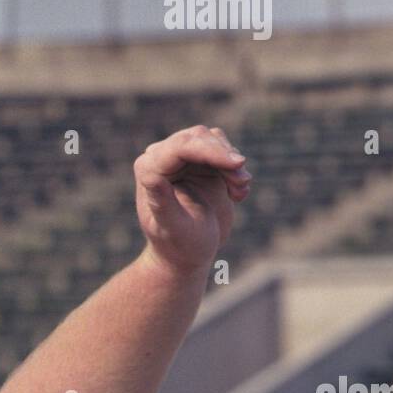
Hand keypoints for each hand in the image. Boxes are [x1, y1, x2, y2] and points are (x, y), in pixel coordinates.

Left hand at [134, 124, 249, 275]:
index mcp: (149, 170)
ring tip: (239, 193)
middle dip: (224, 157)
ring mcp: (181, 157)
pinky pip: (224, 150)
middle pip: (198, 138)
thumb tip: (153, 178)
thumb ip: (163, 202)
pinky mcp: (200, 161)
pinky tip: (238, 195)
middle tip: (243, 183)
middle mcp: (161, 158)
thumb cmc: (179, 246)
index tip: (237, 164)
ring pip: (214, 140)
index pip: (180, 147)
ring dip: (232, 165)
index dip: (210, 151)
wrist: (190, 254)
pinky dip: (235, 170)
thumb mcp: (173, 228)